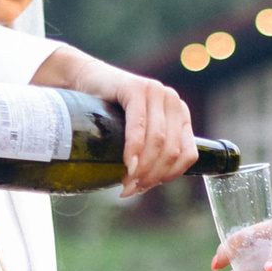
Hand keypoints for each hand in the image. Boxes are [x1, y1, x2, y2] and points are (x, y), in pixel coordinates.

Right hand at [49, 54, 196, 195]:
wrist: (84, 81)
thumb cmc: (108, 113)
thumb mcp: (137, 134)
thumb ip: (149, 153)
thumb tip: (146, 186)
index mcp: (180, 115)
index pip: (187, 154)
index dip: (169, 176)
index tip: (146, 187)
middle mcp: (172, 102)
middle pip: (171, 151)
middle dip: (152, 176)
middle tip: (130, 189)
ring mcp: (156, 92)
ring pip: (159, 141)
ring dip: (143, 168)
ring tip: (126, 182)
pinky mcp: (136, 88)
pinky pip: (139, 126)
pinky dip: (134, 149)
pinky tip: (127, 164)